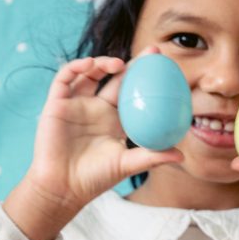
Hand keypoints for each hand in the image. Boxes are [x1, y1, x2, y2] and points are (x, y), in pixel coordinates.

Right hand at [5, 49, 182, 239]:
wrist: (63, 187)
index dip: (148, 78)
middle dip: (133, 62)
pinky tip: (90, 66)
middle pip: (115, 77)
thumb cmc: (96, 178)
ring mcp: (76, 104)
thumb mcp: (128, 165)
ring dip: (103, 62)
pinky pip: (65, 79)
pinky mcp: (56, 104)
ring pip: (89, 73)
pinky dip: (76, 67)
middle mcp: (97, 108)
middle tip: (153, 52)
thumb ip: (152, 157)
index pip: (134, 92)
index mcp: (115, 119)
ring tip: (118, 64)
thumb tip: (182, 155)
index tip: (167, 68)